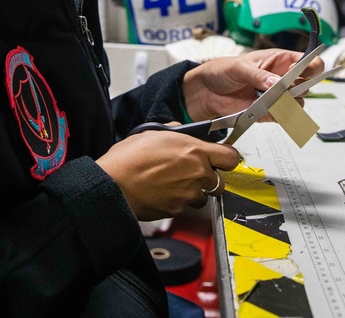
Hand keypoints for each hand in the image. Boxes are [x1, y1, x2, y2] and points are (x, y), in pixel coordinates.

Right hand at [96, 131, 240, 220]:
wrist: (113, 184)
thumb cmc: (129, 158)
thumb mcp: (153, 134)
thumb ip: (175, 133)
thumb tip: (181, 132)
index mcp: (195, 151)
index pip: (230, 157)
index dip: (226, 158)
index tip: (222, 159)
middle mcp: (197, 174)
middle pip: (220, 182)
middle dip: (209, 179)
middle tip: (193, 173)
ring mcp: (189, 194)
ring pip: (203, 197)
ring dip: (193, 192)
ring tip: (174, 184)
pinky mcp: (178, 210)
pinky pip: (185, 207)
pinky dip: (178, 203)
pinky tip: (163, 194)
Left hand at [181, 48, 325, 122]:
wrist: (206, 92)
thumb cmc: (222, 71)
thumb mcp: (239, 67)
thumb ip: (258, 75)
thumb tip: (276, 83)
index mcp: (279, 60)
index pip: (306, 61)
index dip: (311, 66)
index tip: (304, 72)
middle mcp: (281, 78)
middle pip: (307, 84)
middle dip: (301, 88)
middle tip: (286, 90)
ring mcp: (276, 96)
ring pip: (298, 103)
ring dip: (290, 104)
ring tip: (274, 102)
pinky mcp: (269, 112)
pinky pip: (284, 117)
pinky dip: (282, 117)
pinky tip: (272, 113)